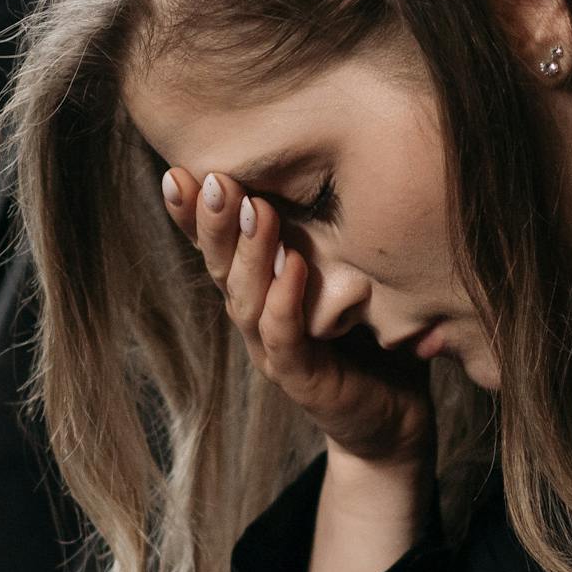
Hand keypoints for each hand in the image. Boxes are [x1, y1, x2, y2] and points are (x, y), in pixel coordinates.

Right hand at [163, 168, 432, 469]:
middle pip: (220, 268)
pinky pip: (284, 338)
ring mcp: (273, 351)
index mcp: (258, 290)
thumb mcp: (346, 272)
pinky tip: (293, 268)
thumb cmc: (370, 337)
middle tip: (213, 180)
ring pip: (246, 300)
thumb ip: (325, 229)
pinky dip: (285, 302)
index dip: (192, 215)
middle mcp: (254, 319)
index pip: (216, 247)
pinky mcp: (302, 380)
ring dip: (249, 254)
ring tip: (254, 210)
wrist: (393, 418)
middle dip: (213, 224)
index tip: (179, 172)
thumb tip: (332, 153)